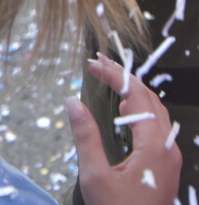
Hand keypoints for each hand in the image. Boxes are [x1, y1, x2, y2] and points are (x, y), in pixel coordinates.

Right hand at [67, 56, 181, 204]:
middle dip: (125, 78)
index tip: (91, 64)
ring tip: (110, 81)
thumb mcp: (97, 177)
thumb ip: (85, 136)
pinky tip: (125, 113)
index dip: (114, 75)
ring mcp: (170, 159)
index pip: (135, 95)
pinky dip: (140, 110)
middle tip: (99, 65)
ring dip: (134, 92)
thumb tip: (73, 102)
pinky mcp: (166, 168)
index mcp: (154, 146)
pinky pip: (157, 128)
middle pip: (150, 99)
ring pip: (156, 113)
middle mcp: (168, 148)